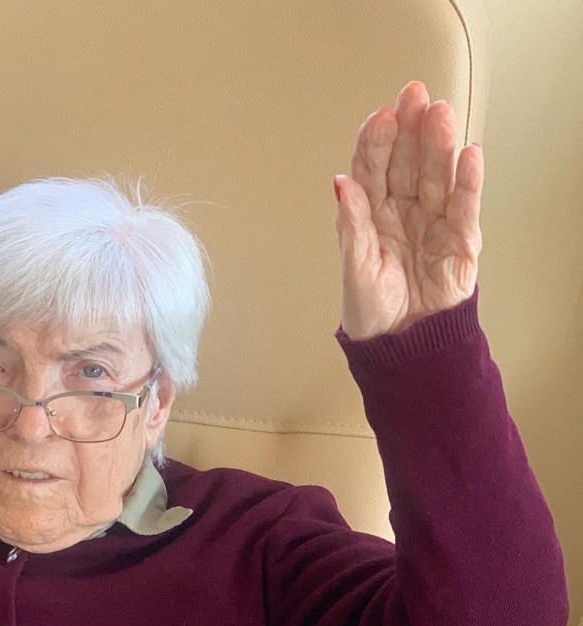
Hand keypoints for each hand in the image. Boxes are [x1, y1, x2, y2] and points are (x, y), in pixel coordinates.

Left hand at [334, 81, 483, 339]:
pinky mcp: (460, 242)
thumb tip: (340, 182)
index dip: (377, 141)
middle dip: (411, 128)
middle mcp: (403, 212)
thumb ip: (351, 224)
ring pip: (437, 176)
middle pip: (408, 162)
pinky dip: (468, 182)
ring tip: (440, 114)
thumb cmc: (372, 308)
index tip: (380, 115)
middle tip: (414, 94)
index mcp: (372, 215)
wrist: (400, 345)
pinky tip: (469, 154)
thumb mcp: (354, 266)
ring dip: (439, 144)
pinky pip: (464, 207)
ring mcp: (433, 223)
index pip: (374, 169)